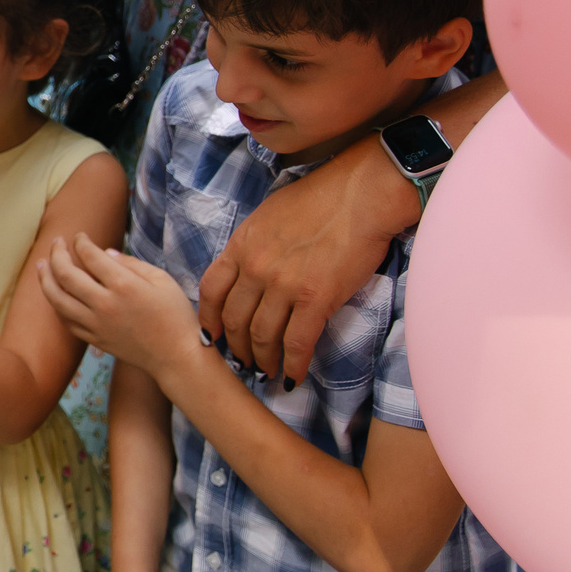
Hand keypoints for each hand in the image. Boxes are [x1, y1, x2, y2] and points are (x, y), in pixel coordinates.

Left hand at [37, 234, 202, 379]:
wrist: (177, 356)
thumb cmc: (176, 316)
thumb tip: (104, 253)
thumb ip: (131, 263)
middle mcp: (105, 304)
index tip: (80, 236)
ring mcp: (96, 324)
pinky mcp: (94, 339)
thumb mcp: (162, 280)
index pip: (90, 256)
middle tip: (56, 242)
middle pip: (66, 274)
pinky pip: (65, 320)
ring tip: (41, 264)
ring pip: (57, 299)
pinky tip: (55, 294)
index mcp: (124, 285)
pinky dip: (56, 304)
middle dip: (57, 253)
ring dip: (45, 279)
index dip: (81, 242)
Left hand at [197, 143, 416, 388]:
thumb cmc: (322, 197)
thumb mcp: (269, 215)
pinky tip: (293, 377)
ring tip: (266, 372)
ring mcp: (283, 285)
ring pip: (261, 336)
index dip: (208, 319)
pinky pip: (297, 342)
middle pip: (234, 319)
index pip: (211, 291)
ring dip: (262, 360)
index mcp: (241, 245)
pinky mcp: (316, 299)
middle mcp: (255, 267)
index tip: (212, 336)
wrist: (361, 194)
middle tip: (242, 362)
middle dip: (235, 347)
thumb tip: (247, 266)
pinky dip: (293, 365)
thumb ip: (253, 244)